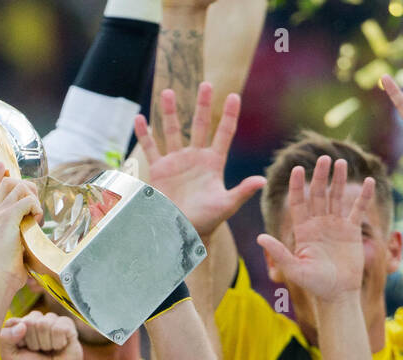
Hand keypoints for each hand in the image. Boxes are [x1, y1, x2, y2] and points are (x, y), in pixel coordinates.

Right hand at [0, 163, 41, 290]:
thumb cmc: (5, 267)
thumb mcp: (6, 244)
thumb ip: (11, 231)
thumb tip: (26, 230)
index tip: (3, 167)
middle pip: (10, 182)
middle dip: (27, 189)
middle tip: (35, 207)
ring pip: (19, 187)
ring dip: (33, 199)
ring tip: (35, 217)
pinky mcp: (9, 217)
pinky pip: (27, 200)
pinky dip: (36, 208)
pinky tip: (36, 221)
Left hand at [0, 312, 81, 359]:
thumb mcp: (9, 358)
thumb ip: (4, 338)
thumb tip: (22, 325)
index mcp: (21, 326)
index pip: (14, 322)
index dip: (18, 339)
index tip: (23, 350)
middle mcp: (37, 321)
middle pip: (29, 321)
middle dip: (32, 341)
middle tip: (38, 352)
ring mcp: (53, 322)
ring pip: (44, 323)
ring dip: (46, 343)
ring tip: (49, 350)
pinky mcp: (68, 327)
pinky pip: (59, 328)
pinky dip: (58, 342)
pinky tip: (60, 347)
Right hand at [134, 83, 265, 238]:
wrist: (183, 231)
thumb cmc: (208, 221)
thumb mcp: (227, 206)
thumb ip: (242, 191)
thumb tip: (262, 180)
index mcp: (214, 163)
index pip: (224, 134)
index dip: (229, 115)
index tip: (234, 96)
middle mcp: (195, 158)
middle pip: (199, 125)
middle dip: (202, 105)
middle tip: (206, 84)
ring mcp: (176, 162)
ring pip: (172, 131)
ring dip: (169, 112)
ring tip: (167, 92)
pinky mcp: (159, 170)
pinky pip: (151, 148)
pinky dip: (144, 134)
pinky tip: (140, 118)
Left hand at [256, 158, 374, 301]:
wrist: (337, 294)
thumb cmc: (314, 284)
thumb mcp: (294, 269)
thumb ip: (278, 252)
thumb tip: (260, 237)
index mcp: (303, 230)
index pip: (298, 202)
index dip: (298, 186)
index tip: (297, 169)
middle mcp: (318, 224)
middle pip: (319, 195)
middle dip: (320, 177)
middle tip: (323, 159)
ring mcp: (335, 226)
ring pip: (337, 198)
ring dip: (339, 181)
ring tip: (341, 163)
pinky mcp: (351, 231)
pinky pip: (357, 210)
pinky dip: (363, 196)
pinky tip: (368, 181)